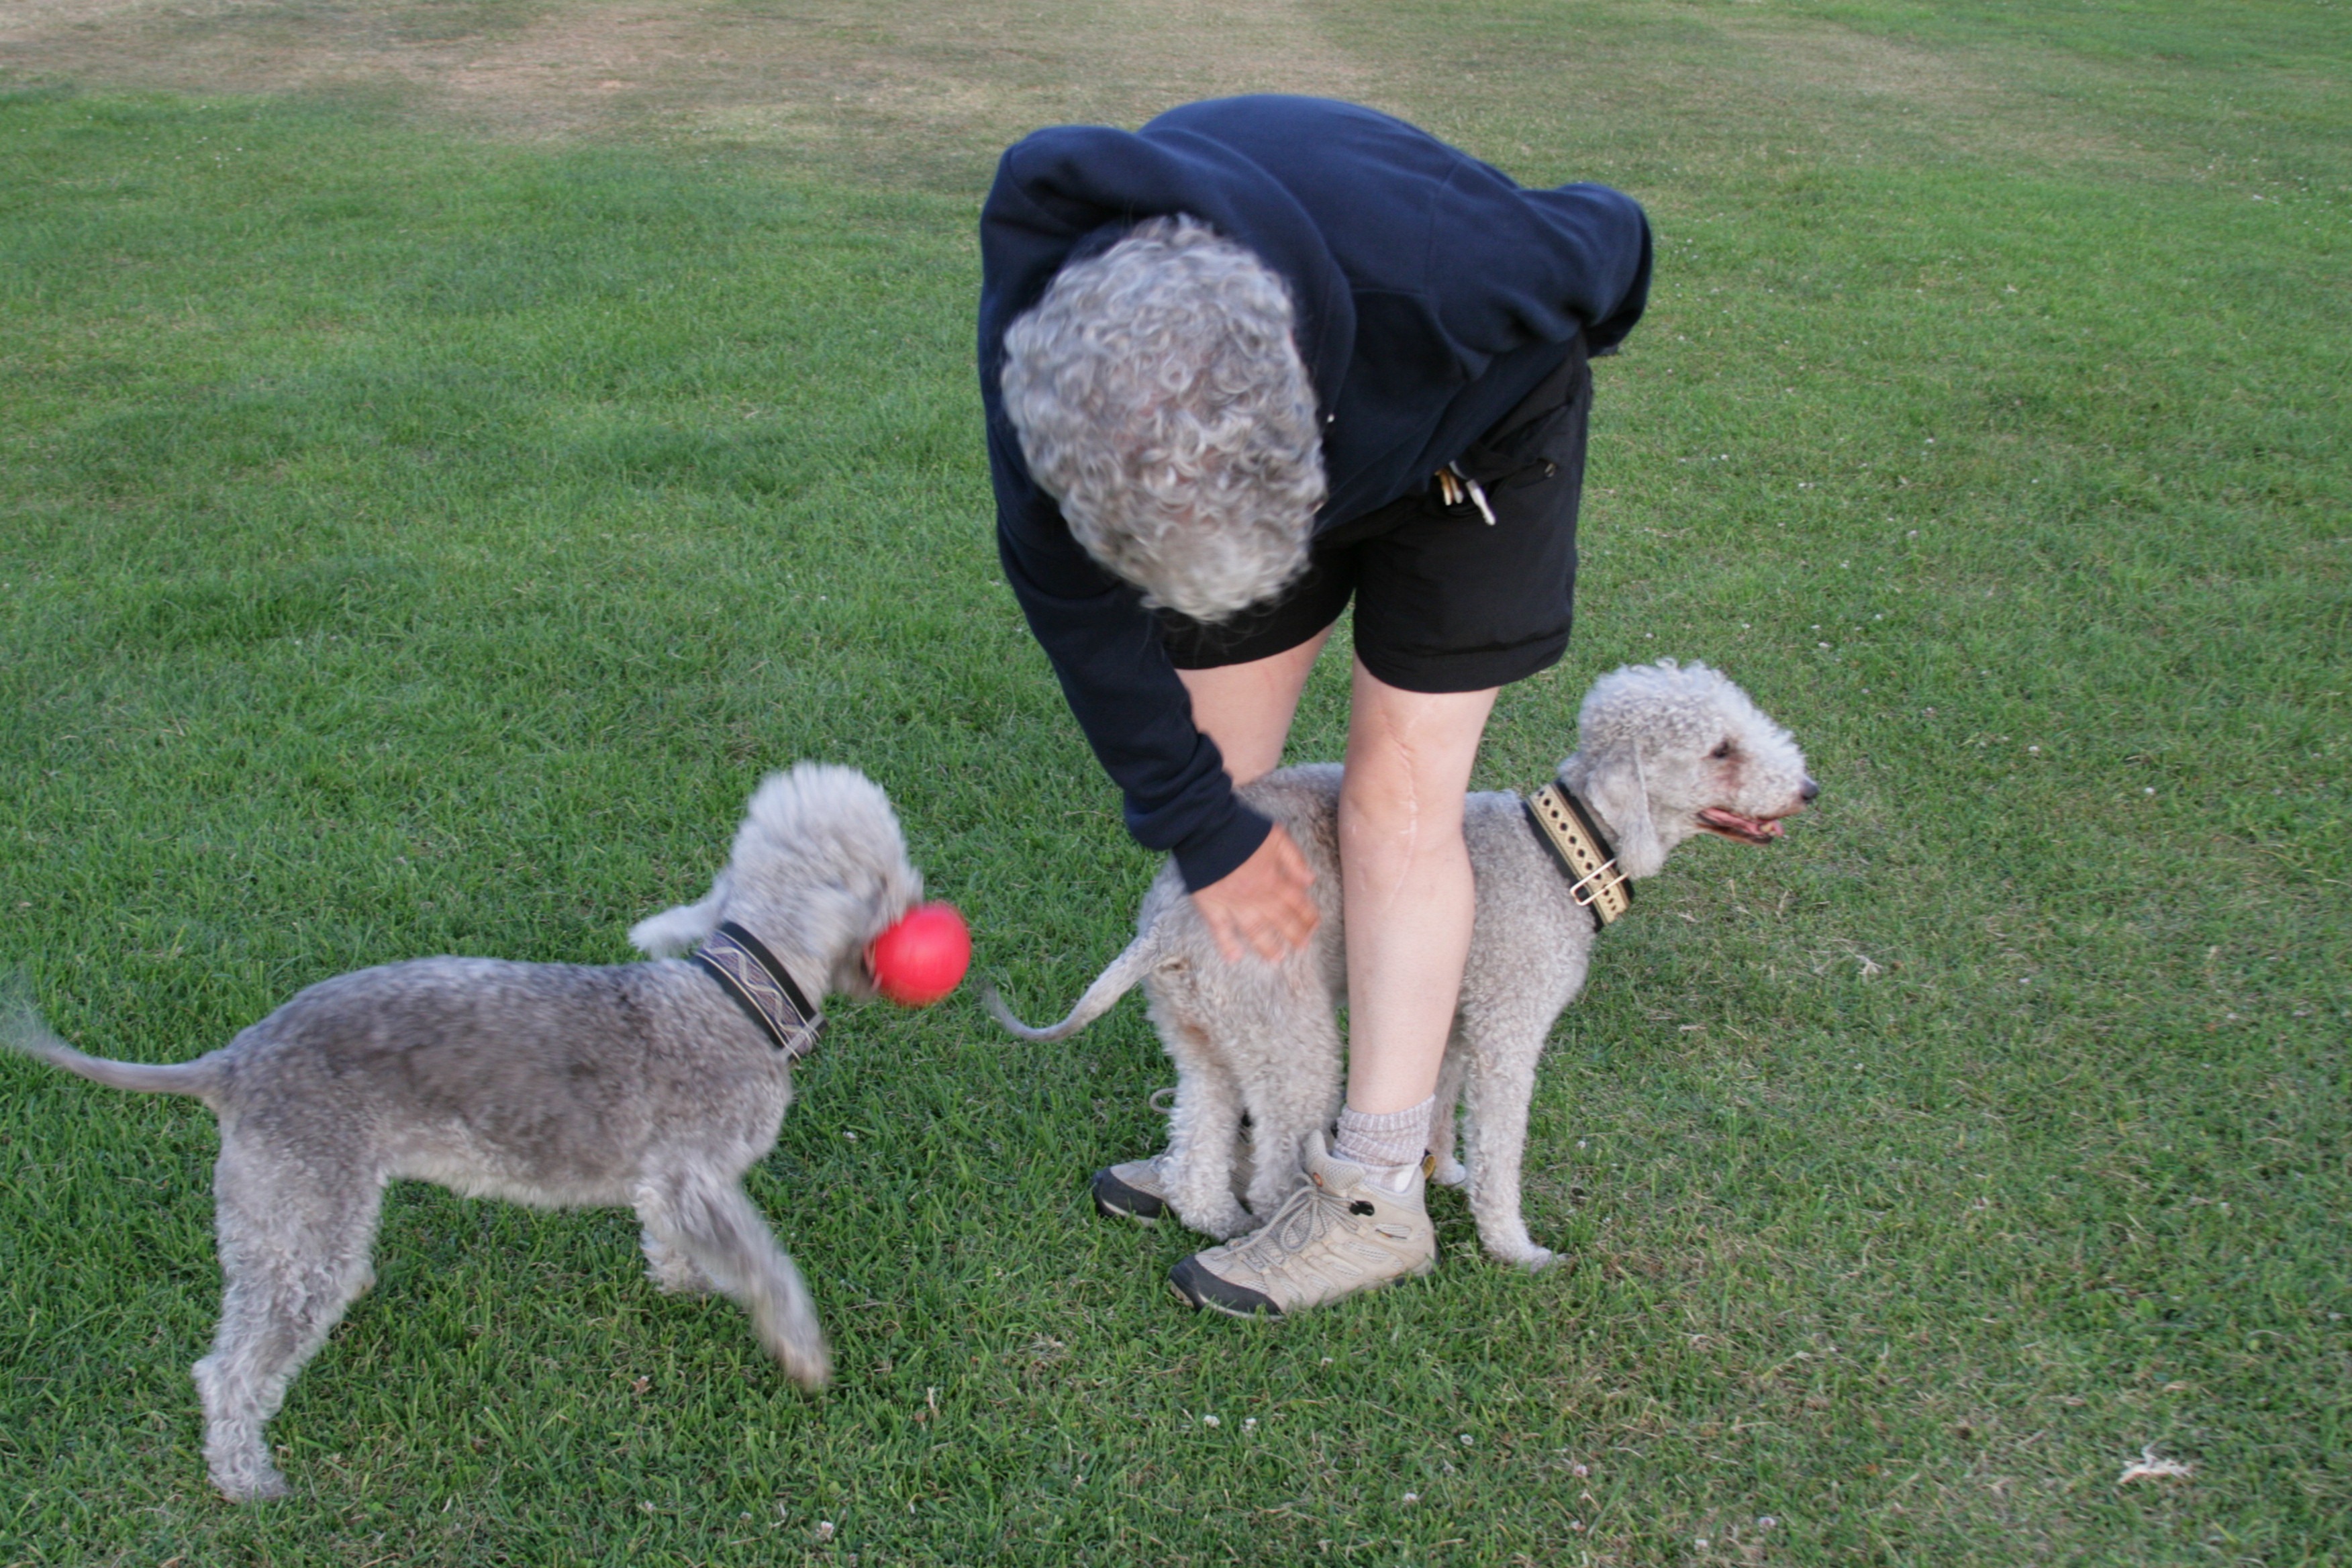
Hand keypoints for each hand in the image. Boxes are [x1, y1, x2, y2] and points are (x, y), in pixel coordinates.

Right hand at [1190, 823, 1318, 962]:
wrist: (1207, 829)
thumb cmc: (1242, 830)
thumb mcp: (1276, 837)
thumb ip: (1294, 859)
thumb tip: (1310, 880)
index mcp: (1274, 880)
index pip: (1297, 903)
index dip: (1308, 916)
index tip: (1315, 926)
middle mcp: (1257, 897)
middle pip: (1280, 920)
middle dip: (1294, 934)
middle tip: (1302, 946)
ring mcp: (1234, 905)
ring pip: (1255, 931)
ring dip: (1267, 946)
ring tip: (1276, 958)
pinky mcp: (1212, 906)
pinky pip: (1220, 930)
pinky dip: (1226, 944)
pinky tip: (1233, 958)